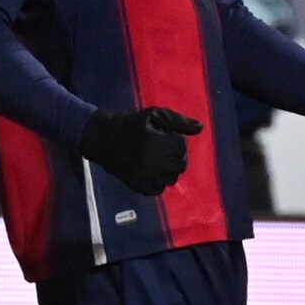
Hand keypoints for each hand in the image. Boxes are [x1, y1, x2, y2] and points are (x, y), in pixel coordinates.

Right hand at [78, 107, 202, 195]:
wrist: (103, 139)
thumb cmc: (131, 124)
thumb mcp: (154, 115)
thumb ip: (178, 121)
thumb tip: (200, 128)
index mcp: (156, 142)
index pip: (181, 147)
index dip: (176, 141)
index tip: (166, 137)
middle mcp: (151, 162)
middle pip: (180, 165)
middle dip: (176, 156)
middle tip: (165, 150)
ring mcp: (144, 176)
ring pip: (171, 179)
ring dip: (169, 169)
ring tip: (159, 160)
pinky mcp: (138, 186)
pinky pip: (158, 189)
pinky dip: (158, 181)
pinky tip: (151, 170)